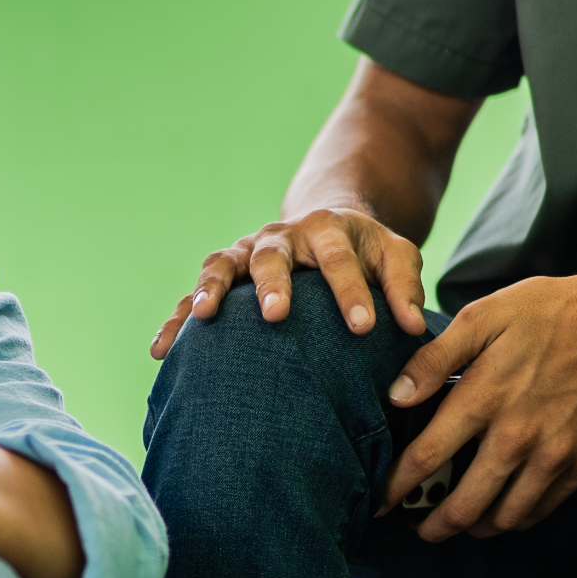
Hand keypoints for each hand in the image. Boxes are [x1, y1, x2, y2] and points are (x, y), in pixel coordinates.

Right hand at [152, 207, 428, 358]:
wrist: (325, 227)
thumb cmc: (365, 252)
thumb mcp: (395, 255)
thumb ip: (405, 285)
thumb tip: (415, 328)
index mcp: (326, 230)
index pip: (339, 258)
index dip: (351, 291)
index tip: (364, 327)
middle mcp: (280, 237)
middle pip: (272, 256)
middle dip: (273, 284)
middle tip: (277, 314)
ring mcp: (246, 253)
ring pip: (222, 265)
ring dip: (210, 289)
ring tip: (203, 317)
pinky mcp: (224, 275)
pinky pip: (193, 294)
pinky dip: (176, 319)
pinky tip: (161, 350)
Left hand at [377, 269, 576, 540]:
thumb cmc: (549, 313)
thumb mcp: (483, 317)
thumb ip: (434, 359)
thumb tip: (397, 396)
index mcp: (484, 398)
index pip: (426, 458)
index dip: (397, 488)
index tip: (381, 503)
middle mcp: (517, 436)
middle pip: (463, 504)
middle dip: (433, 524)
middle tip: (419, 526)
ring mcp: (554, 456)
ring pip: (503, 518)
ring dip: (474, 527)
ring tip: (460, 522)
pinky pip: (541, 510)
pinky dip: (516, 518)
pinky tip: (503, 509)